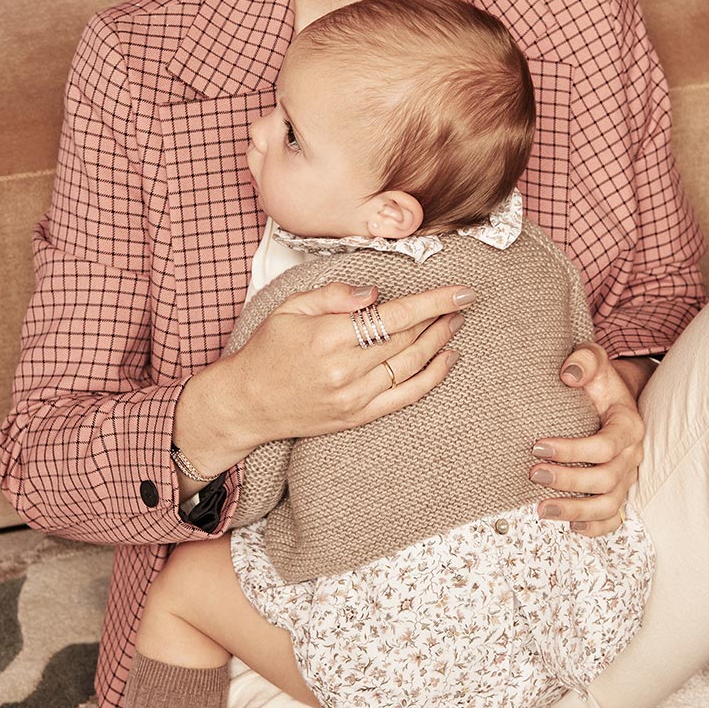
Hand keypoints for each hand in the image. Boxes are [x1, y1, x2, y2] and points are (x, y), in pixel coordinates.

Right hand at [176, 281, 472, 473]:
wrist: (246, 403)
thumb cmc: (267, 351)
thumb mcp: (289, 308)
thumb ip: (333, 295)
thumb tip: (375, 293)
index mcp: (329, 337)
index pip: (396, 315)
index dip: (434, 302)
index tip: (462, 291)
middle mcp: (346, 370)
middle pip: (410, 339)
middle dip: (442, 317)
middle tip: (462, 300)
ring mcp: (355, 397)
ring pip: (413, 366)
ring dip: (441, 342)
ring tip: (456, 321)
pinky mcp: (358, 416)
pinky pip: (406, 397)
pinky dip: (433, 377)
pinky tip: (447, 357)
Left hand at [528, 343, 647, 535]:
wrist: (612, 396)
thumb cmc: (599, 379)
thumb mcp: (594, 358)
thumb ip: (584, 359)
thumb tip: (568, 374)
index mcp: (628, 425)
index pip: (605, 446)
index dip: (572, 451)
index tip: (538, 447)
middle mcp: (631, 455)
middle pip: (606, 479)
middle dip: (569, 481)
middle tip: (534, 475)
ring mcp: (626, 476)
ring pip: (610, 504)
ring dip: (576, 511)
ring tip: (542, 510)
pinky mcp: (618, 490)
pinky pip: (614, 518)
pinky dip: (596, 528)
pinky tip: (571, 528)